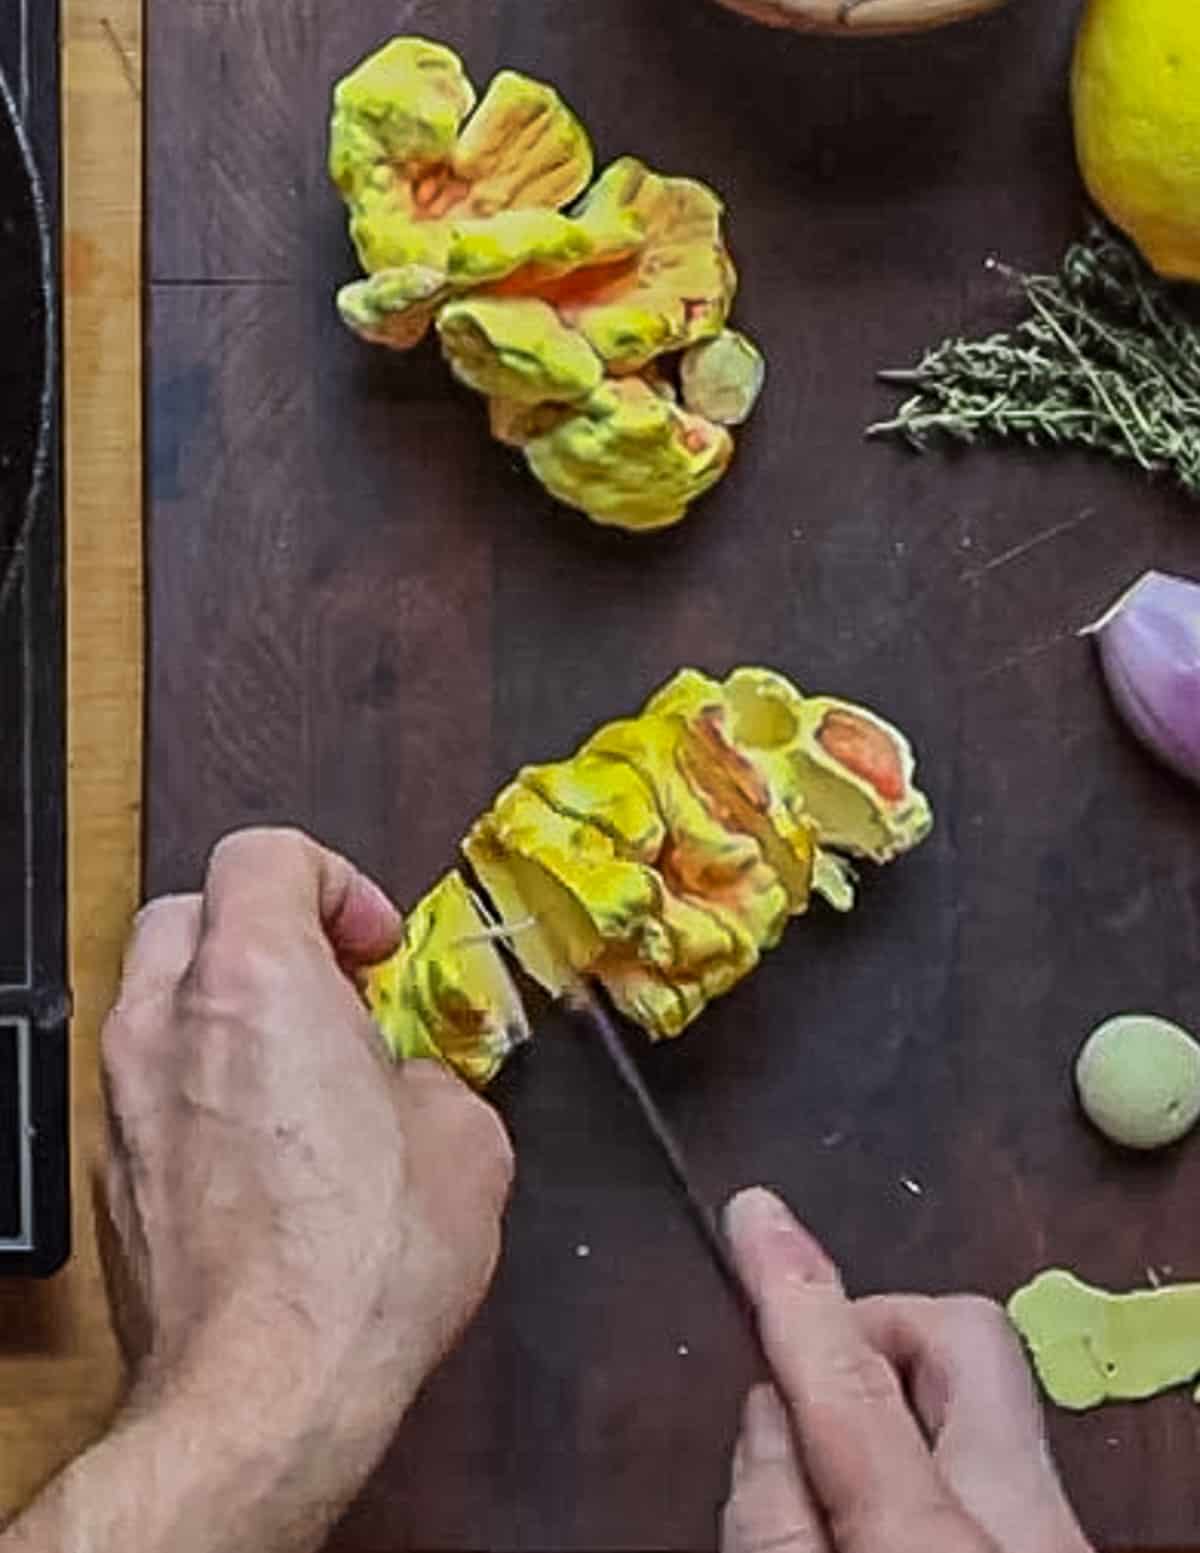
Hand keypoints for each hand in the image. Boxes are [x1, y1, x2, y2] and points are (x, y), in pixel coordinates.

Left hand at [93, 828, 512, 1549]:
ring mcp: (124, 1095)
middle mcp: (168, 1020)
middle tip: (336, 990)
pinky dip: (203, 1077)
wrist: (263, 1393)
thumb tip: (406, 1087)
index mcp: (256, 978)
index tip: (374, 944)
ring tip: (304, 1071)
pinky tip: (268, 1148)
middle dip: (268, 930)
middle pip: (195, 910)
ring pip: (161, 994)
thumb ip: (431, 1076)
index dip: (334, 880)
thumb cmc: (362, 1260)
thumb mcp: (464, 1140)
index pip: (263, 853)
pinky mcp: (113, 1167)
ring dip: (230, 1004)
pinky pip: (150, 1081)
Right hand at [721, 1189, 1091, 1552]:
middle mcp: (1030, 1520)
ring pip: (975, 1396)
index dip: (793, 1291)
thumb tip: (767, 1412)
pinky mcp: (1063, 1541)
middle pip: (967, 1334)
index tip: (754, 1215)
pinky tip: (875, 1521)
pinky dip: (922, 1462)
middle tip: (800, 1359)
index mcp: (946, 1542)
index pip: (856, 1385)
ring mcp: (1060, 1530)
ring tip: (826, 1469)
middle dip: (875, 1318)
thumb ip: (775, 1523)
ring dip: (893, 1400)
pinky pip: (990, 1461)